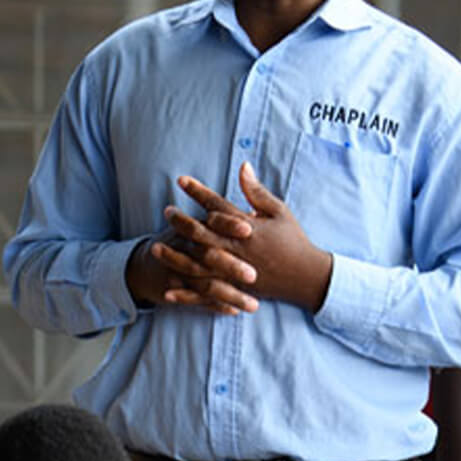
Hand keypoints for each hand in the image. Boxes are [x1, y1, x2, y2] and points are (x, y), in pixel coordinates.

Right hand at [126, 231, 259, 315]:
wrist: (145, 266)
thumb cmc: (182, 243)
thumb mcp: (198, 227)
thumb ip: (227, 222)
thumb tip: (256, 215)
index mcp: (194, 228)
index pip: (211, 221)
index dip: (228, 224)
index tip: (249, 229)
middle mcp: (184, 248)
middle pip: (207, 255)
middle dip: (230, 265)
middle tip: (253, 275)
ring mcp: (177, 271)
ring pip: (206, 284)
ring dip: (230, 295)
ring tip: (254, 305)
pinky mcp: (173, 290)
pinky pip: (198, 300)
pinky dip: (215, 306)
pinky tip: (234, 311)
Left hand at [156, 162, 333, 312]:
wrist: (306, 276)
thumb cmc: (293, 240)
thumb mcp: (279, 212)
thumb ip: (257, 191)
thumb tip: (243, 166)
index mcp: (248, 227)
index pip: (217, 205)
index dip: (198, 191)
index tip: (181, 180)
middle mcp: (237, 249)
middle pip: (201, 233)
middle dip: (181, 221)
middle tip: (167, 211)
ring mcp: (233, 272)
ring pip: (197, 265)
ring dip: (175, 256)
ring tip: (155, 246)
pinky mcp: (234, 289)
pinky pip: (205, 293)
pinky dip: (186, 293)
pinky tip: (167, 288)